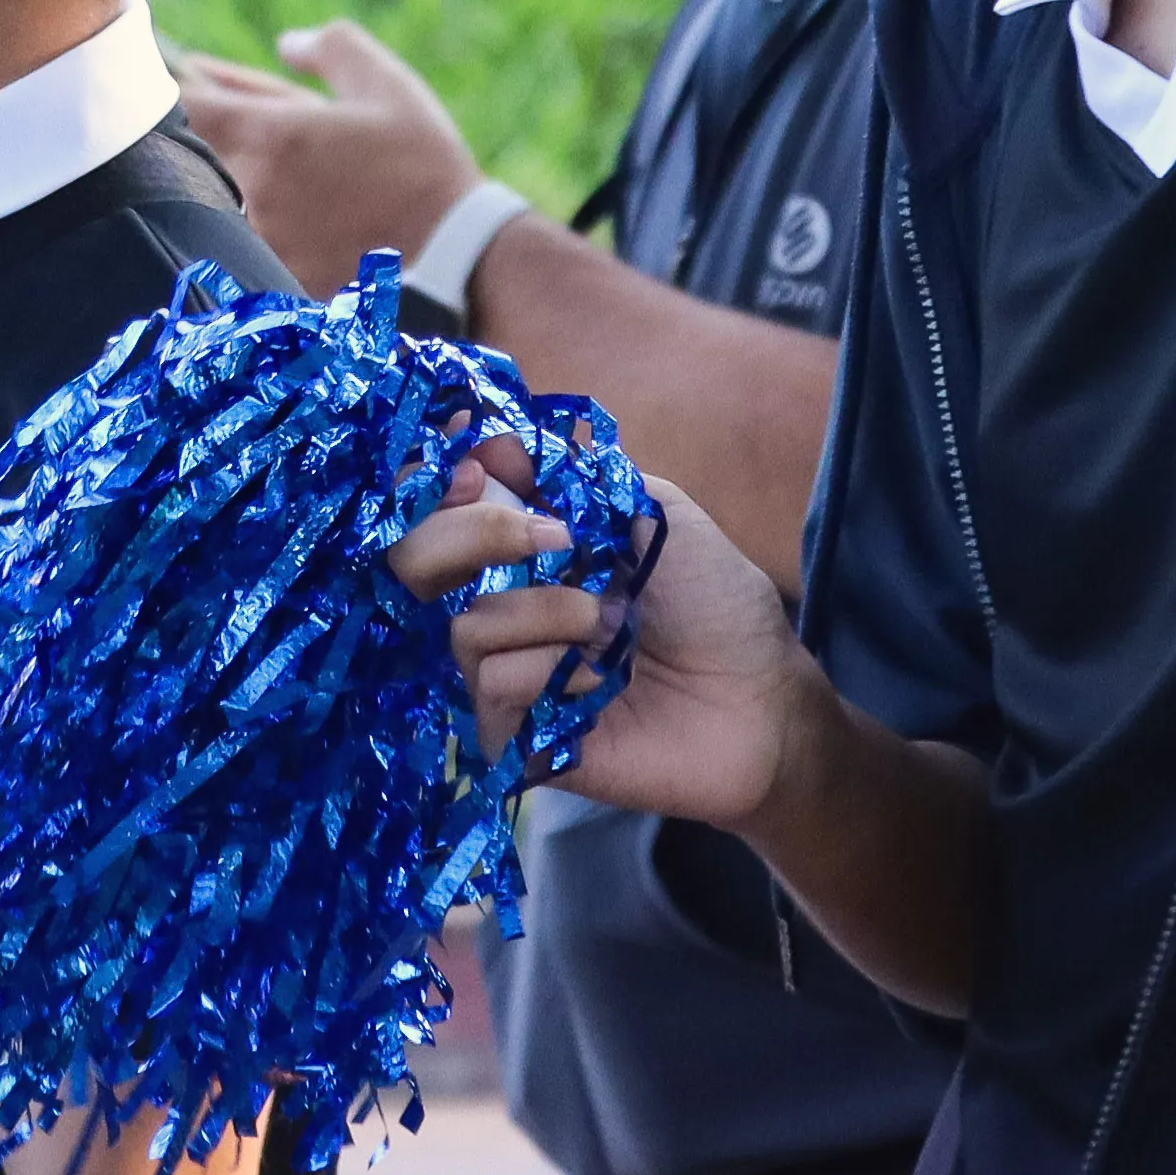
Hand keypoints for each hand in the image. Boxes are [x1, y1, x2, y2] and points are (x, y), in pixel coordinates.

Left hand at [166, 22, 483, 297]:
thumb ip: (330, 47)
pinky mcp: (276, 280)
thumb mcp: (387, 84)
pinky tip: (293, 221)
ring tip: (278, 178)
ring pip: (219, 203)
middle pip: (197, 156)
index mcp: (272, 137)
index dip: (178, 90)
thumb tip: (288, 43)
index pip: (187, 107)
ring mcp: (261, 241)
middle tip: (230, 126)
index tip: (184, 82)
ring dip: (231, 184)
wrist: (458, 256)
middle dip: (209, 137)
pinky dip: (255, 227)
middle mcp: (254, 191)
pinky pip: (246, 245)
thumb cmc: (424, 163)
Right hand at [386, 435, 808, 822]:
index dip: (439, 482)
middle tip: (553, 539)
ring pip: (463, 625)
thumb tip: (491, 440)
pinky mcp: (515, 734)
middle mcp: (505, 607)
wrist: (760, 700)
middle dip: (472, 533)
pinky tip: (593, 682)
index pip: (440, 510)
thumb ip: (578, 476)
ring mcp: (507, 672)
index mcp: (529, 552)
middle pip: (415, 561)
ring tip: (607, 625)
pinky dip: (544, 671)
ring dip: (542, 612)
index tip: (478, 468)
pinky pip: (489, 685)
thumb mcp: (658, 514)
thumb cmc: (719, 608)